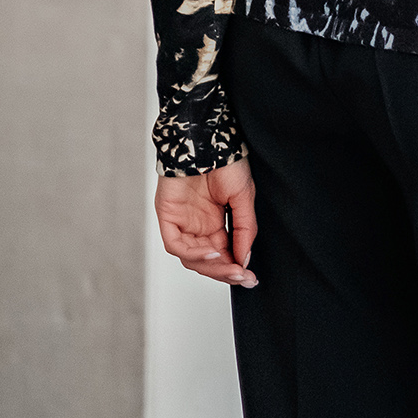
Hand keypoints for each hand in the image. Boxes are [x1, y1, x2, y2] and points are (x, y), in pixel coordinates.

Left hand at [155, 159, 257, 286]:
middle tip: (242, 277)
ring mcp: (182, 222)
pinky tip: (213, 253)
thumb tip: (245, 260)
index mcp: (215, 223)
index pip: (223, 255)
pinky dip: (194, 254)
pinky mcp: (167, 217)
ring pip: (192, 258)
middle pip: (208, 261)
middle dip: (225, 272)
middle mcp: (197, 226)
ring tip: (230, 266)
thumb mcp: (243, 197)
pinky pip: (177, 245)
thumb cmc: (225, 162)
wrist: (206, 140)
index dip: (235, 268)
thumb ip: (244, 229)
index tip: (250, 277)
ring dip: (212, 266)